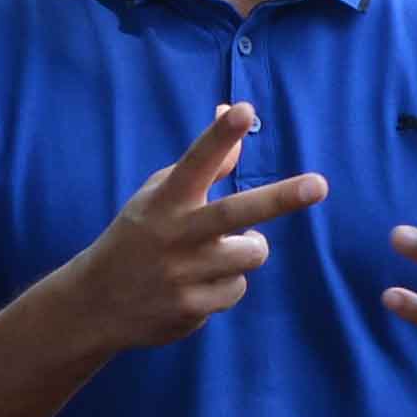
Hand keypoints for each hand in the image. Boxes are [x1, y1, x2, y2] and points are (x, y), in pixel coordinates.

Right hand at [61, 105, 325, 353]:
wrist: (97, 302)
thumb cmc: (140, 235)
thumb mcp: (159, 194)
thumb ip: (204, 161)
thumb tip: (230, 109)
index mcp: (165, 199)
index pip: (195, 161)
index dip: (220, 137)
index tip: (241, 110)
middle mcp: (173, 233)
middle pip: (235, 213)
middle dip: (280, 198)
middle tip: (319, 185)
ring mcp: (181, 273)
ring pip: (251, 254)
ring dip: (248, 249)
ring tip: (220, 251)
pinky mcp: (190, 307)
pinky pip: (237, 288)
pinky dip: (227, 284)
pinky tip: (197, 285)